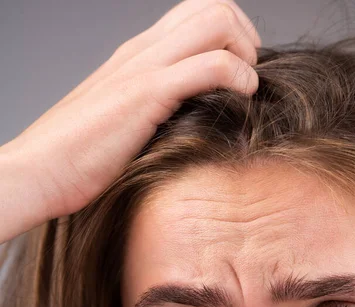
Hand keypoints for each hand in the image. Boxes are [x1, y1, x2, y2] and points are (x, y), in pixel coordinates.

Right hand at [0, 0, 260, 241]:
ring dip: (245, 51)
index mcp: (139, 54)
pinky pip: (212, 65)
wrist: (36, 173)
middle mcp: (143, 50)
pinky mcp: (147, 93)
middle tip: (249, 73)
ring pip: (216, 21)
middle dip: (245, 35)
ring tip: (246, 86)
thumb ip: (155, 104)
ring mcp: (144, 67)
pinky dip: (240, 76)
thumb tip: (193, 113)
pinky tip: (242, 97)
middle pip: (212, 5)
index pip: (195, 12)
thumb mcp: (123, 117)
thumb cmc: (78, 155)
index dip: (231, 32)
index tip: (241, 67)